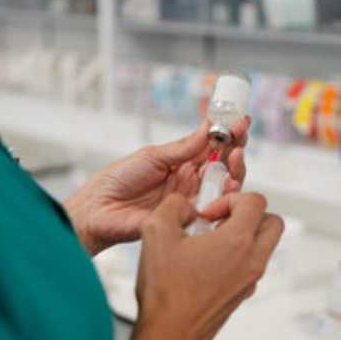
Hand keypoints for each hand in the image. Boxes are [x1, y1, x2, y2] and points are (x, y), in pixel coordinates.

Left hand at [65, 117, 249, 255]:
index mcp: (182, 162)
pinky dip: (226, 196)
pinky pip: (214, 209)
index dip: (228, 133)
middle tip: (241, 135)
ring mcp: (192, 200)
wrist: (99, 209)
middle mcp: (191, 181)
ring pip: (225, 186)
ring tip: (235, 156)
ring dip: (235, 170)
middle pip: (224, 165)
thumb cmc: (119, 180)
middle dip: (237, 148)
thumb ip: (183, 147)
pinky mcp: (190, 219)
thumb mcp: (152, 156)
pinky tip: (228, 183)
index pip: (212, 145)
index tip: (240, 120)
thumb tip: (209, 128)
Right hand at [134, 193, 282, 339]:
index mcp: (238, 241)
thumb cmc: (166, 291)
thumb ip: (172, 205)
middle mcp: (252, 260)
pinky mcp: (243, 294)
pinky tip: (208, 264)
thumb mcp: (156, 231)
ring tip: (212, 241)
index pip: (255, 201)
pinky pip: (252, 266)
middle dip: (248, 214)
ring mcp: (250, 280)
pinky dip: (238, 257)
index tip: (208, 213)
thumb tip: (182, 203)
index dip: (229, 198)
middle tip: (222, 220)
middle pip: (273, 222)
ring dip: (245, 235)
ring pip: (265, 245)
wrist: (170, 334)